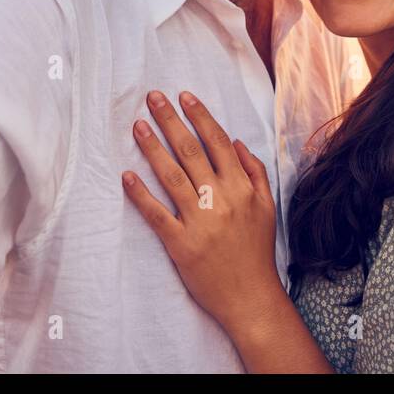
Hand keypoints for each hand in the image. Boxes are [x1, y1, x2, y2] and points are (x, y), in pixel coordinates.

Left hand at [121, 90, 285, 338]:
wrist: (250, 297)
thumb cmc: (256, 251)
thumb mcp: (267, 207)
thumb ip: (255, 172)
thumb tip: (236, 143)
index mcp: (241, 188)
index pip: (217, 142)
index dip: (200, 116)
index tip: (184, 96)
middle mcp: (220, 199)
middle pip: (190, 151)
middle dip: (170, 121)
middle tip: (153, 98)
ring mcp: (199, 221)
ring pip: (171, 176)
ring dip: (152, 148)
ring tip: (137, 126)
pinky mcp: (181, 244)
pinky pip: (157, 214)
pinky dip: (141, 195)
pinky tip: (127, 176)